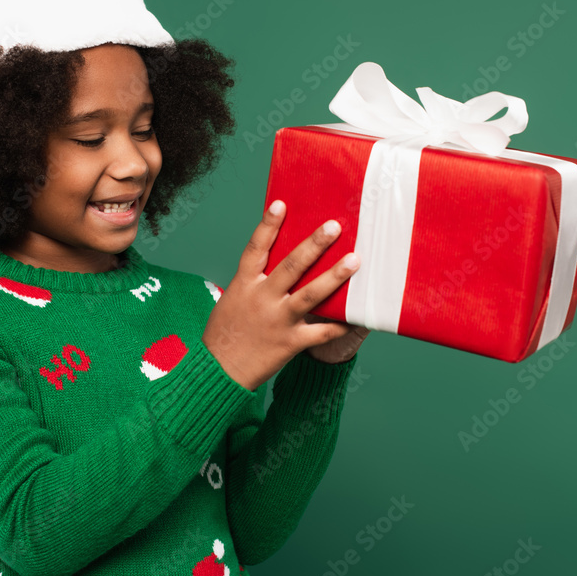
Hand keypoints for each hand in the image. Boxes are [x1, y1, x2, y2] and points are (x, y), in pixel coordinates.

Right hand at [202, 200, 360, 391]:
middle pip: (291, 265)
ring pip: (310, 295)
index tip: (281, 204)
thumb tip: (274, 258)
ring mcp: (277, 321)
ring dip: (334, 276)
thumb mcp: (232, 299)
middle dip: (314, 244)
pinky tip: (357, 315)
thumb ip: (253, 281)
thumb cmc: (225, 333)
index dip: (268, 225)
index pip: (256, 248)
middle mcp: (261, 299)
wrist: (219, 371)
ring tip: (354, 260)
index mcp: (243, 285)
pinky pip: (321, 332)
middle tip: (334, 226)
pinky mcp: (290, 343)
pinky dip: (340, 324)